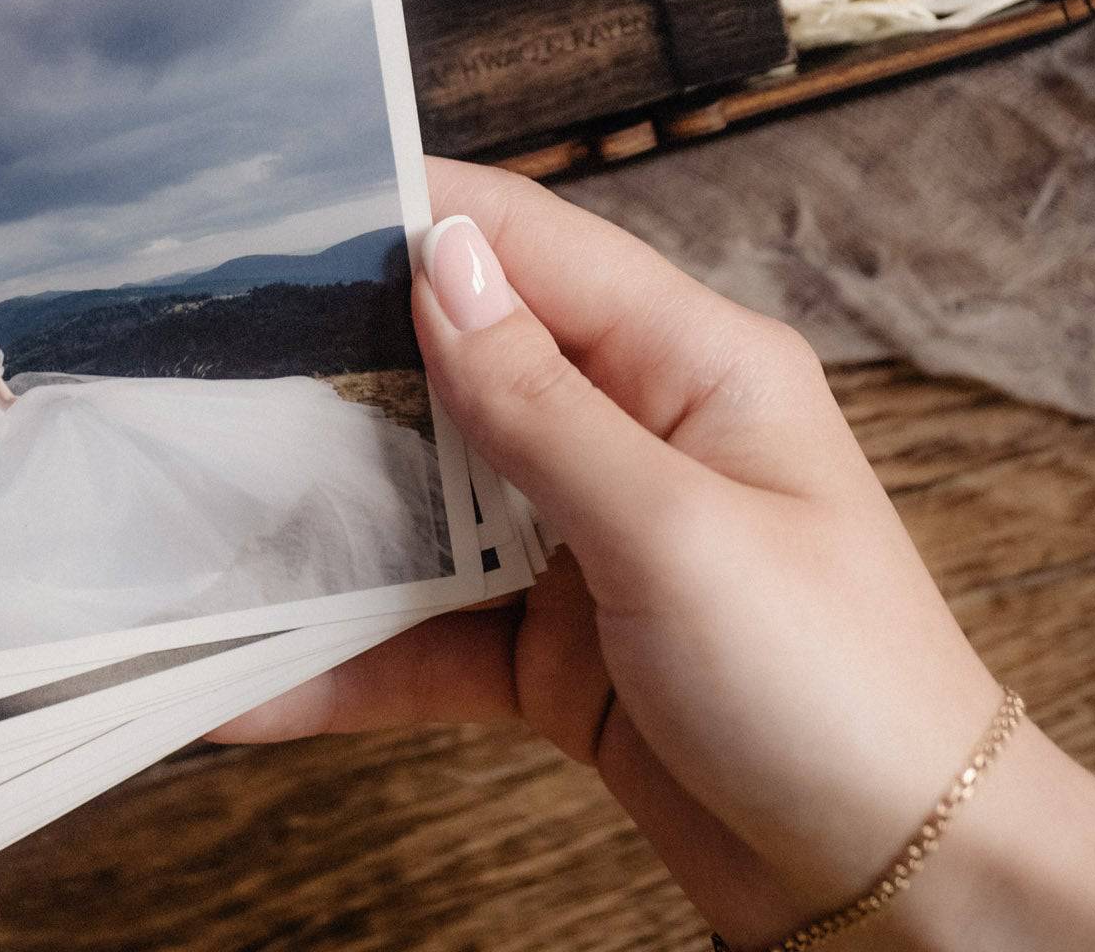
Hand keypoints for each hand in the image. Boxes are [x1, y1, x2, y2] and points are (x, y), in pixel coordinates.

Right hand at [215, 160, 1094, 950]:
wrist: (902, 890)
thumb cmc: (839, 689)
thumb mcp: (675, 531)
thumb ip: (540, 403)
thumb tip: (438, 258)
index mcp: (690, 364)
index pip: (529, 245)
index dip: (409, 217)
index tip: (278, 210)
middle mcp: (634, 437)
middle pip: (459, 368)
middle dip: (337, 368)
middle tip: (196, 359)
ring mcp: (589, 548)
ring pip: (428, 503)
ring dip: (325, 521)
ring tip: (192, 514)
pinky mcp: (558, 657)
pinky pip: (431, 636)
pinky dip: (348, 659)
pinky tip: (250, 683)